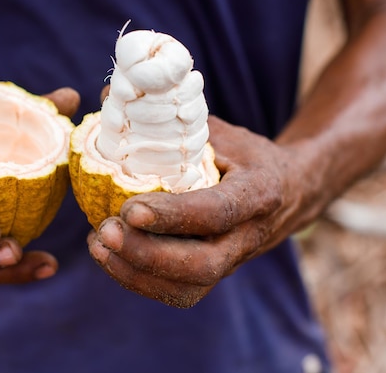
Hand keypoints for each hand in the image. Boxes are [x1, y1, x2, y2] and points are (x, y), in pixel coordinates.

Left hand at [88, 116, 312, 307]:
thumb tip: (108, 94)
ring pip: (188, 287)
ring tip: (97, 244)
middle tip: (104, 231)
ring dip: (136, 272)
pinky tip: (109, 256)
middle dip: (147, 254)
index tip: (129, 208)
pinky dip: (138, 280)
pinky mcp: (214, 274)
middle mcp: (248, 236)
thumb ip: (172, 118)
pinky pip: (178, 292)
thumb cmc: (248, 156)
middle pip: (202, 264)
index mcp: (258, 193)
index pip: (217, 211)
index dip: (173, 214)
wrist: (288, 193)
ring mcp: (232, 261)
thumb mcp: (223, 132)